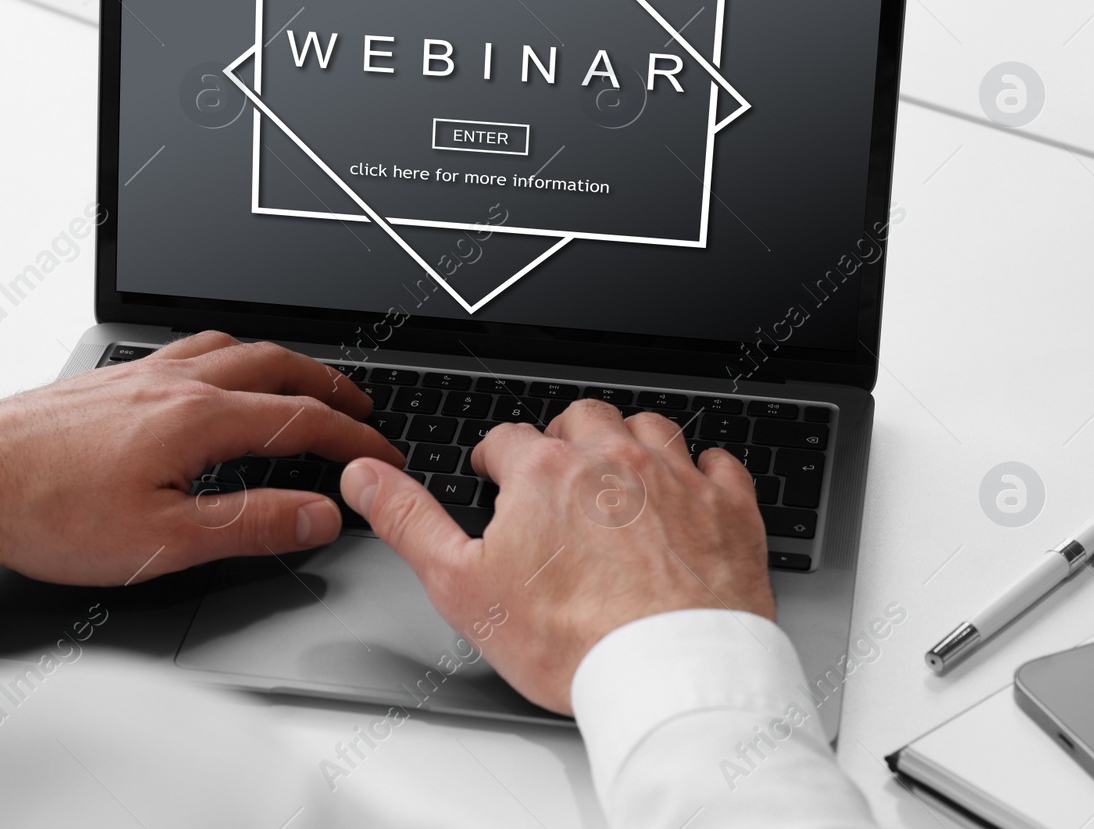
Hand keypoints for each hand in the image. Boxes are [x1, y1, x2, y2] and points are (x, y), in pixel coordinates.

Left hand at [0, 332, 402, 585]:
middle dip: (329, 387)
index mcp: (196, 419)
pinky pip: (191, 348)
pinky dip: (231, 356)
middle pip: (276, 366)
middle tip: (360, 410)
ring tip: (303, 384)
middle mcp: (173, 382)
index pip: (300, 419)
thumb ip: (250, 523)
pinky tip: (218, 376)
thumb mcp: (163, 542)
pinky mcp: (112, 378)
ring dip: (283, 364)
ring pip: (234, 348)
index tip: (380, 456)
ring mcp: (141, 373)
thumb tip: (318, 514)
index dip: (352, 439)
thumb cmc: (48, 514)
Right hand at [340, 400, 773, 714]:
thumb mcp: (462, 586)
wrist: (669, 674)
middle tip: (556, 477)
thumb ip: (408, 521)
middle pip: (582, 419)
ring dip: (629, 444)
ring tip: (617, 478)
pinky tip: (690, 491)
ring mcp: (677, 478)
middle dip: (564, 441)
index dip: (496, 460)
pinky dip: (700, 471)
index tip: (497, 478)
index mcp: (546, 471)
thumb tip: (365, 476)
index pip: (509, 439)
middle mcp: (613, 458)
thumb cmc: (573, 640)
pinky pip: (718, 462)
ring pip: (649, 427)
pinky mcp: (729, 508)